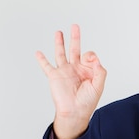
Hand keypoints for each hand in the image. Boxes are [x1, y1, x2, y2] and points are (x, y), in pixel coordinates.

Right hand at [35, 24, 106, 138]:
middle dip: (75, 37)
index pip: (89, 55)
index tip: (89, 60)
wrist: (74, 112)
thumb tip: (94, 59)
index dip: (90, 55)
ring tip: (59, 32)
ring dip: (60, 43)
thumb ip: (100, 70)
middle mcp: (75, 69)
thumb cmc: (87, 101)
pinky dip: (41, 59)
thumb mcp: (99, 85)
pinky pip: (46, 66)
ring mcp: (64, 71)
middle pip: (75, 49)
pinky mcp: (54, 76)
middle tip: (75, 26)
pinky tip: (38, 53)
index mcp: (87, 70)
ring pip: (61, 53)